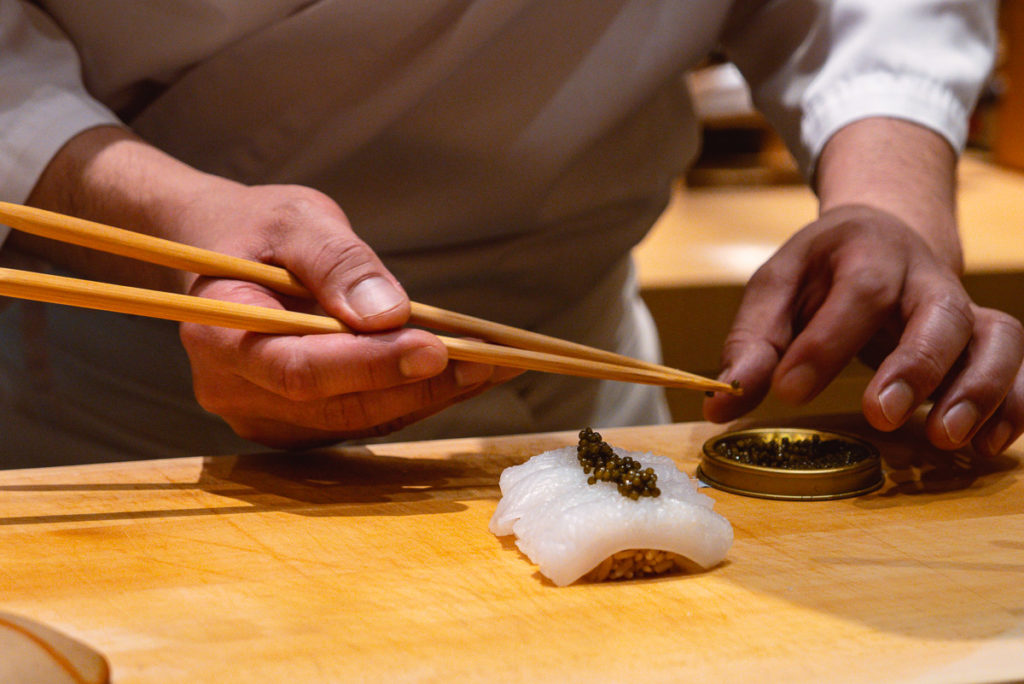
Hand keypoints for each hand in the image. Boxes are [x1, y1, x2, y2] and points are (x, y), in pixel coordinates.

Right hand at [175, 183, 518, 446]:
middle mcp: (233, 389)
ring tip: (492, 364)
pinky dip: (412, 397)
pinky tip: (459, 373)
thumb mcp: (295, 220)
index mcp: (219, 334)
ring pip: (357, 421)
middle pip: (337, 405)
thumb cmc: (256, 230)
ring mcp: (263, 415)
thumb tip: (388, 314)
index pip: (299, 368)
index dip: (370, 365)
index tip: (436, 348)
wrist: (222, 254)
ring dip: (428, 396)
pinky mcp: (294, 424)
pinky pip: (360, 420)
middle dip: (419, 384)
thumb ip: (337, 263)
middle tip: (490, 359)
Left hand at [703, 204, 1023, 455]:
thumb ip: (752, 344)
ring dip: (977, 390)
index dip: (827, 342)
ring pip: (995, 338)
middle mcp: (924, 275)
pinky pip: (1019, 365)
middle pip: (939, 312)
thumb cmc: (822, 270)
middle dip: (915, 366)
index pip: (857, 291)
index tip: (789, 390)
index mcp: (865, 251)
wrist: (882, 233)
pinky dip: (1013, 406)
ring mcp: (962, 306)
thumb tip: (718, 404)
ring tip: (943, 439)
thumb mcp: (777, 290)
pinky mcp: (983, 337)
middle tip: (882, 415)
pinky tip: (983, 447)